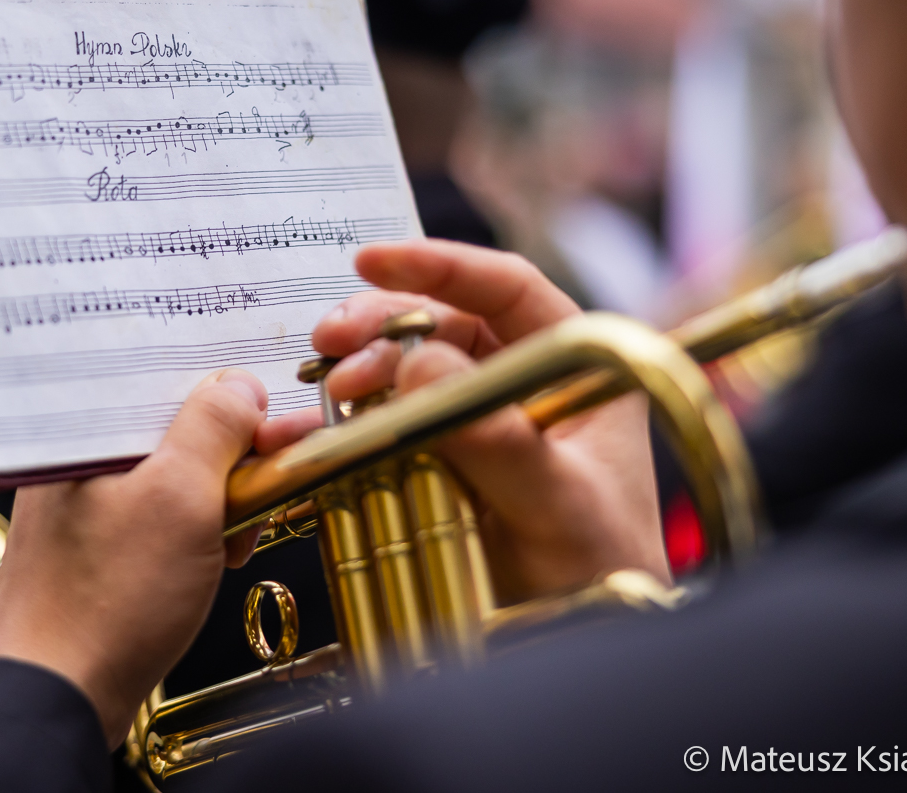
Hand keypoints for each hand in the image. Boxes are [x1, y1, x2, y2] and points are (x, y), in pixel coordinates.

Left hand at [0, 369, 265, 746]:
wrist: (59, 698)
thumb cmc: (106, 603)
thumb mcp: (180, 499)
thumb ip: (213, 428)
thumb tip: (241, 387)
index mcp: (78, 430)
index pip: (157, 374)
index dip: (224, 388)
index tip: (273, 407)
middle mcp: (73, 458)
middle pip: (170, 424)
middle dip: (231, 449)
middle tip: (278, 466)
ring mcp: (82, 504)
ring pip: (171, 473)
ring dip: (219, 495)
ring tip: (241, 530)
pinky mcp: (97, 546)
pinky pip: (159, 516)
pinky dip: (196, 529)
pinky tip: (217, 556)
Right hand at [276, 239, 668, 600]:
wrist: (582, 643)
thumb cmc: (602, 573)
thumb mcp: (557, 506)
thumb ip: (497, 439)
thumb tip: (418, 367)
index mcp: (572, 362)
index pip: (507, 287)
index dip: (438, 265)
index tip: (369, 263)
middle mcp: (522, 379)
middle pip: (441, 320)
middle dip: (379, 324)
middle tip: (329, 344)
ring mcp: (478, 419)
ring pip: (405, 367)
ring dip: (356, 370)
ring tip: (325, 390)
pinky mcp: (439, 459)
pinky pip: (384, 424)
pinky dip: (342, 424)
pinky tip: (303, 432)